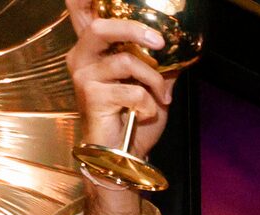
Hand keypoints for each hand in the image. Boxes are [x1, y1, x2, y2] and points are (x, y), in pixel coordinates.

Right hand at [65, 0, 175, 178]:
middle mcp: (82, 57)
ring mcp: (83, 76)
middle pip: (100, 27)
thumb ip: (159, 64)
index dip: (84, 0)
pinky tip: (144, 113)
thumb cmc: (133, 118)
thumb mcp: (152, 85)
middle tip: (159, 42)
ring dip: (153, 80)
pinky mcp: (91, 96)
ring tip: (160, 96)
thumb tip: (177, 49)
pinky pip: (132, 90)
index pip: (81, 14)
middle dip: (134, 29)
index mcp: (94, 50)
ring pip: (126, 61)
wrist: (124, 154)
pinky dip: (148, 103)